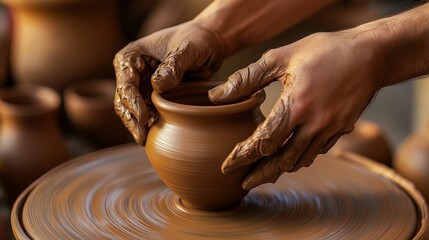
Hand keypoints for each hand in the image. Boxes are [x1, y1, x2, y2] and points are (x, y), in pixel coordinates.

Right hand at [114, 21, 225, 144]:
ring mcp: (142, 86)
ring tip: (147, 140)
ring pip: (133, 111)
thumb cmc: (197, 40)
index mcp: (132, 57)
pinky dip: (150, 125)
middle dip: (131, 120)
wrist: (210, 43)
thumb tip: (158, 85)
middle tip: (142, 138)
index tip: (144, 117)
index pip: (126, 83)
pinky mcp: (154, 98)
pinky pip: (148, 114)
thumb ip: (173, 65)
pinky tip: (157, 135)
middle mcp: (132, 73)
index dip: (132, 102)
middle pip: (124, 101)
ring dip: (139, 126)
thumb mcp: (187, 49)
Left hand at [209, 30, 380, 189]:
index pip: (263, 141)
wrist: (370, 53)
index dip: (242, 156)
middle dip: (260, 174)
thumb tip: (217, 96)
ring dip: (279, 170)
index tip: (226, 166)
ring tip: (263, 175)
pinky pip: (317, 151)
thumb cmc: (323, 50)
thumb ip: (247, 78)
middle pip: (281, 160)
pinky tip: (290, 157)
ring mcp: (331, 129)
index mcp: (296, 105)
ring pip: (300, 160)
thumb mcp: (280, 57)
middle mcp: (314, 123)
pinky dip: (300, 157)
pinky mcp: (342, 130)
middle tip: (243, 184)